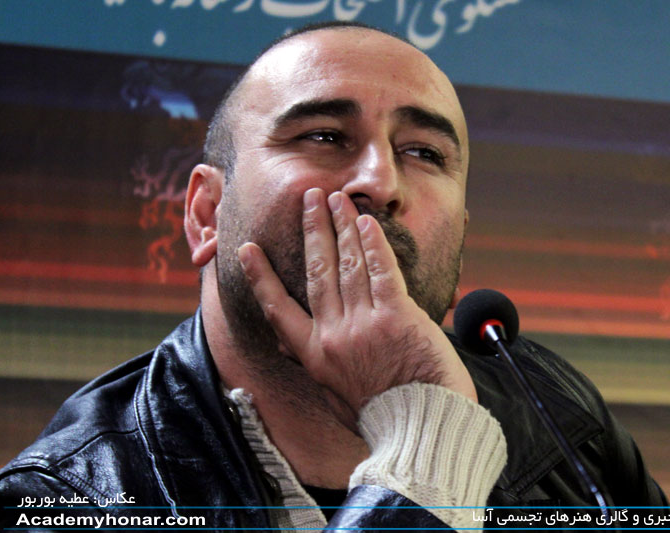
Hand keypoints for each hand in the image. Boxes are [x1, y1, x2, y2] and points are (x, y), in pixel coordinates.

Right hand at [237, 188, 476, 413]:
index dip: (261, 277)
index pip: (278, 308)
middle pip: (317, 270)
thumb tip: (292, 353)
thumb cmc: (383, 416)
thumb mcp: (335, 398)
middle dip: (313, 229)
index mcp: (315, 357)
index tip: (247, 250)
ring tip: (337, 198)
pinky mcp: (397, 318)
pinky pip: (382, 271)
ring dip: (342, 225)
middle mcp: (333, 335)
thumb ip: (317, 368)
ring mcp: (364, 325)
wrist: (421, 430)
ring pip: (348, 264)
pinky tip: (366, 222)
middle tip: (309, 198)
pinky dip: (373, 244)